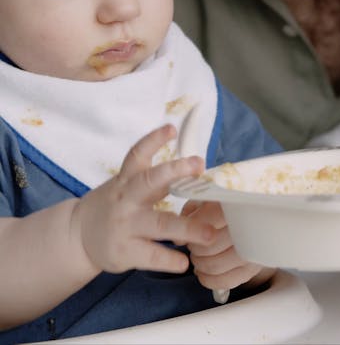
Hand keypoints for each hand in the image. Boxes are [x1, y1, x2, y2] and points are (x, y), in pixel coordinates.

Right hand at [73, 124, 214, 273]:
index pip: (137, 154)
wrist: (78, 236)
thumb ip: (154, 180)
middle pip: (150, 182)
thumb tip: (193, 171)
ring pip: (159, 224)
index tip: (171, 128)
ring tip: (210, 233)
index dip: (153, 140)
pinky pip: (151, 255)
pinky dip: (169, 259)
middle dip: (176, 171)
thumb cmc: (114, 206)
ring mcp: (125, 226)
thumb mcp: (125, 185)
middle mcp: (126, 199)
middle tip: (199, 164)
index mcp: (126, 179)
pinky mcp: (124, 252)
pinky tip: (184, 263)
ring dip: (187, 228)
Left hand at [184, 200, 274, 292]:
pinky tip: (203, 271)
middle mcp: (248, 228)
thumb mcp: (207, 200)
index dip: (191, 230)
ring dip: (199, 264)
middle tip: (193, 244)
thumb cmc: (225, 208)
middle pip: (208, 247)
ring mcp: (252, 251)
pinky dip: (208, 279)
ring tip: (198, 255)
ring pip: (214, 266)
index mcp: (235, 205)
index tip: (187, 230)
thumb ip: (190, 213)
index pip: (205, 223)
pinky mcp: (252, 269)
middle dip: (194, 248)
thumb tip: (179, 239)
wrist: (255, 218)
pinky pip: (224, 282)